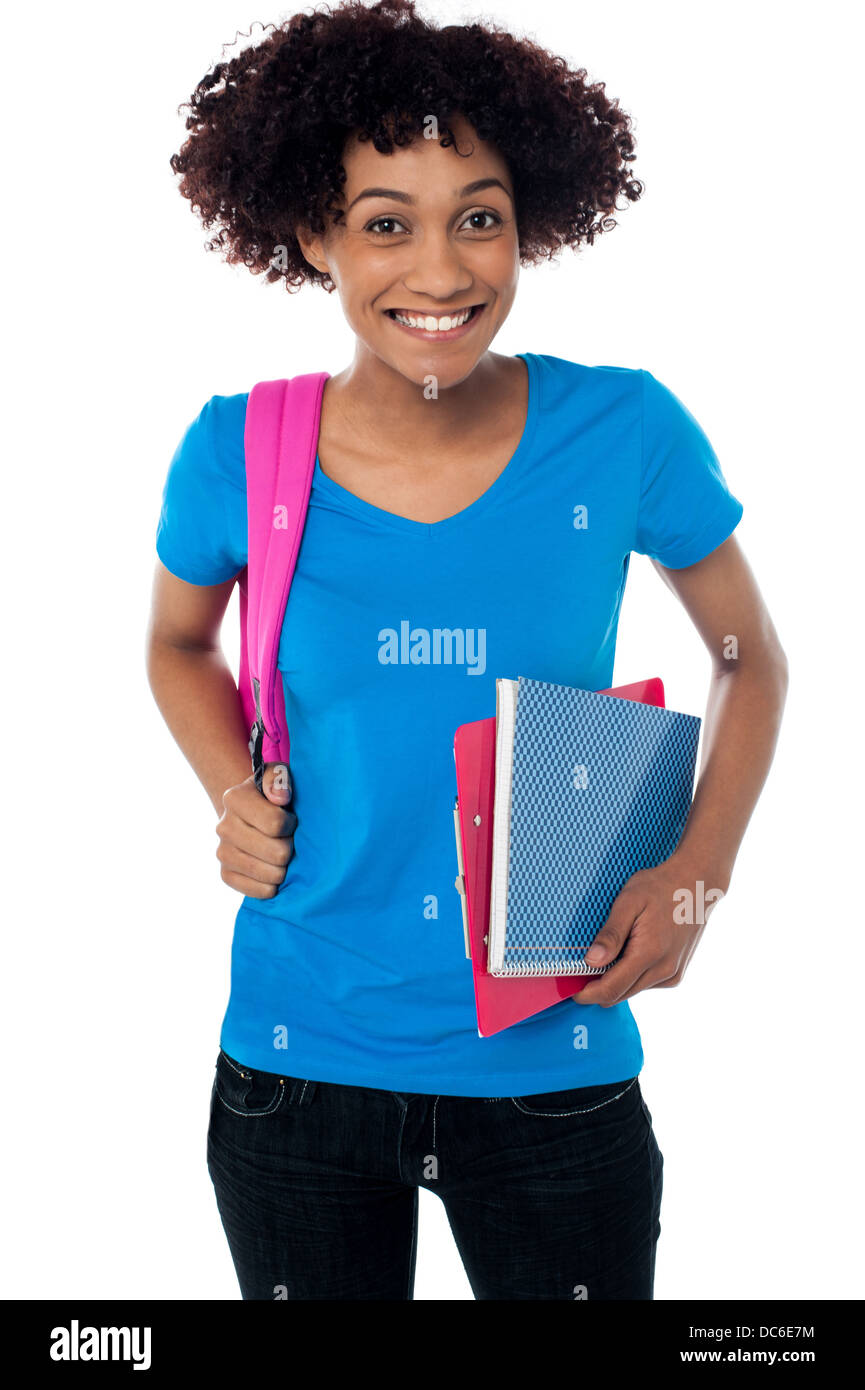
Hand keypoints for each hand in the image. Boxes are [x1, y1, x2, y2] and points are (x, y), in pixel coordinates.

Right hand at [215, 762, 297, 898]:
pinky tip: (273, 869)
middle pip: (277, 853)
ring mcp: (222, 852)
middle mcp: (223, 826)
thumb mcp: (279, 775)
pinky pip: (259, 891)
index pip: (276, 823)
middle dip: (290, 847)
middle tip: (288, 838)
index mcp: (234, 798)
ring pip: (271, 875)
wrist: (252, 814)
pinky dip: (273, 884)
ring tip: (281, 852)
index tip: (290, 819)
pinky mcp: (226, 875)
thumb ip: (280, 779)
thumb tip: (280, 798)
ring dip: (284, 867)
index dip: (291, 824)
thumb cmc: (273, 793)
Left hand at [573, 855, 725, 1006]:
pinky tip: (629, 953)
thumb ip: (611, 934)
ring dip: (615, 981)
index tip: (570, 990)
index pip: (611, 989)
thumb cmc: (660, 887)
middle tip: (579, 971)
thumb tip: (591, 962)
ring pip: (632, 990)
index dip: (587, 994)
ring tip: (606, 955)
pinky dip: (631, 976)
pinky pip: (646, 984)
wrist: (697, 884)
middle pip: (620, 995)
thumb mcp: (629, 901)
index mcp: (649, 953)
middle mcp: (664, 970)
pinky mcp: (676, 974)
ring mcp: (672, 974)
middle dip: (597, 988)